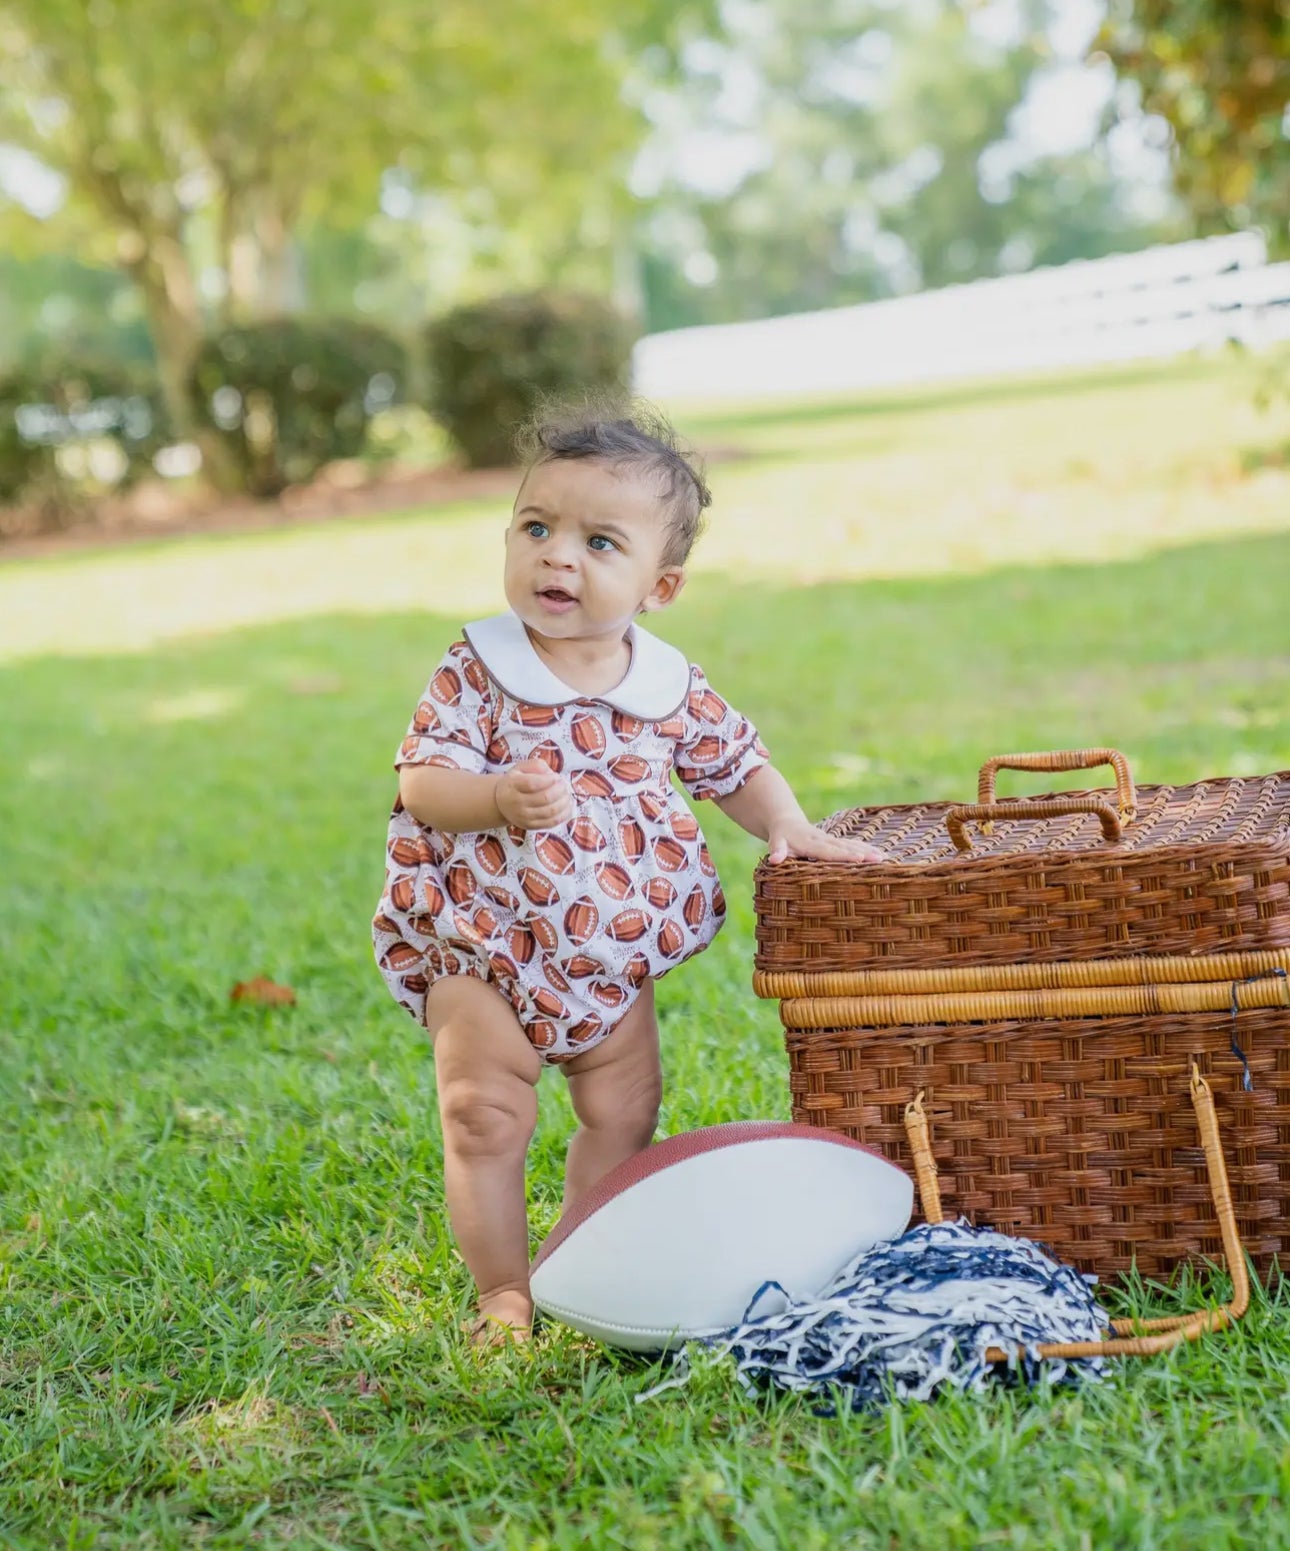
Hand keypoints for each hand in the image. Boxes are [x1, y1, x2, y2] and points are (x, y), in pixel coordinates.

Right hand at [496, 758, 574, 830]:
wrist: (501, 803)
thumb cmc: (515, 782)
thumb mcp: (520, 768)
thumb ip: (536, 765)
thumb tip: (550, 773)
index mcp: (512, 785)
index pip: (533, 784)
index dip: (549, 780)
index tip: (556, 776)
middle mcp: (516, 803)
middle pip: (545, 798)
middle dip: (560, 789)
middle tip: (564, 784)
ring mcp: (523, 817)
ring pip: (551, 811)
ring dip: (564, 801)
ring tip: (566, 793)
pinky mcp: (531, 826)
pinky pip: (552, 822)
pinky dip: (564, 814)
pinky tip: (567, 805)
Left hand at [767, 817, 885, 864]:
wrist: (787, 821)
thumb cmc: (781, 837)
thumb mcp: (776, 843)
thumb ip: (777, 851)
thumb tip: (774, 860)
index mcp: (810, 843)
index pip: (828, 851)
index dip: (843, 856)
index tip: (859, 859)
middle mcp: (824, 840)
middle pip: (845, 847)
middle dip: (862, 853)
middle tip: (879, 859)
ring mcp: (831, 840)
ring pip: (851, 845)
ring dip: (867, 851)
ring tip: (884, 857)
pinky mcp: (835, 842)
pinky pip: (852, 845)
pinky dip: (865, 849)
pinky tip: (880, 854)